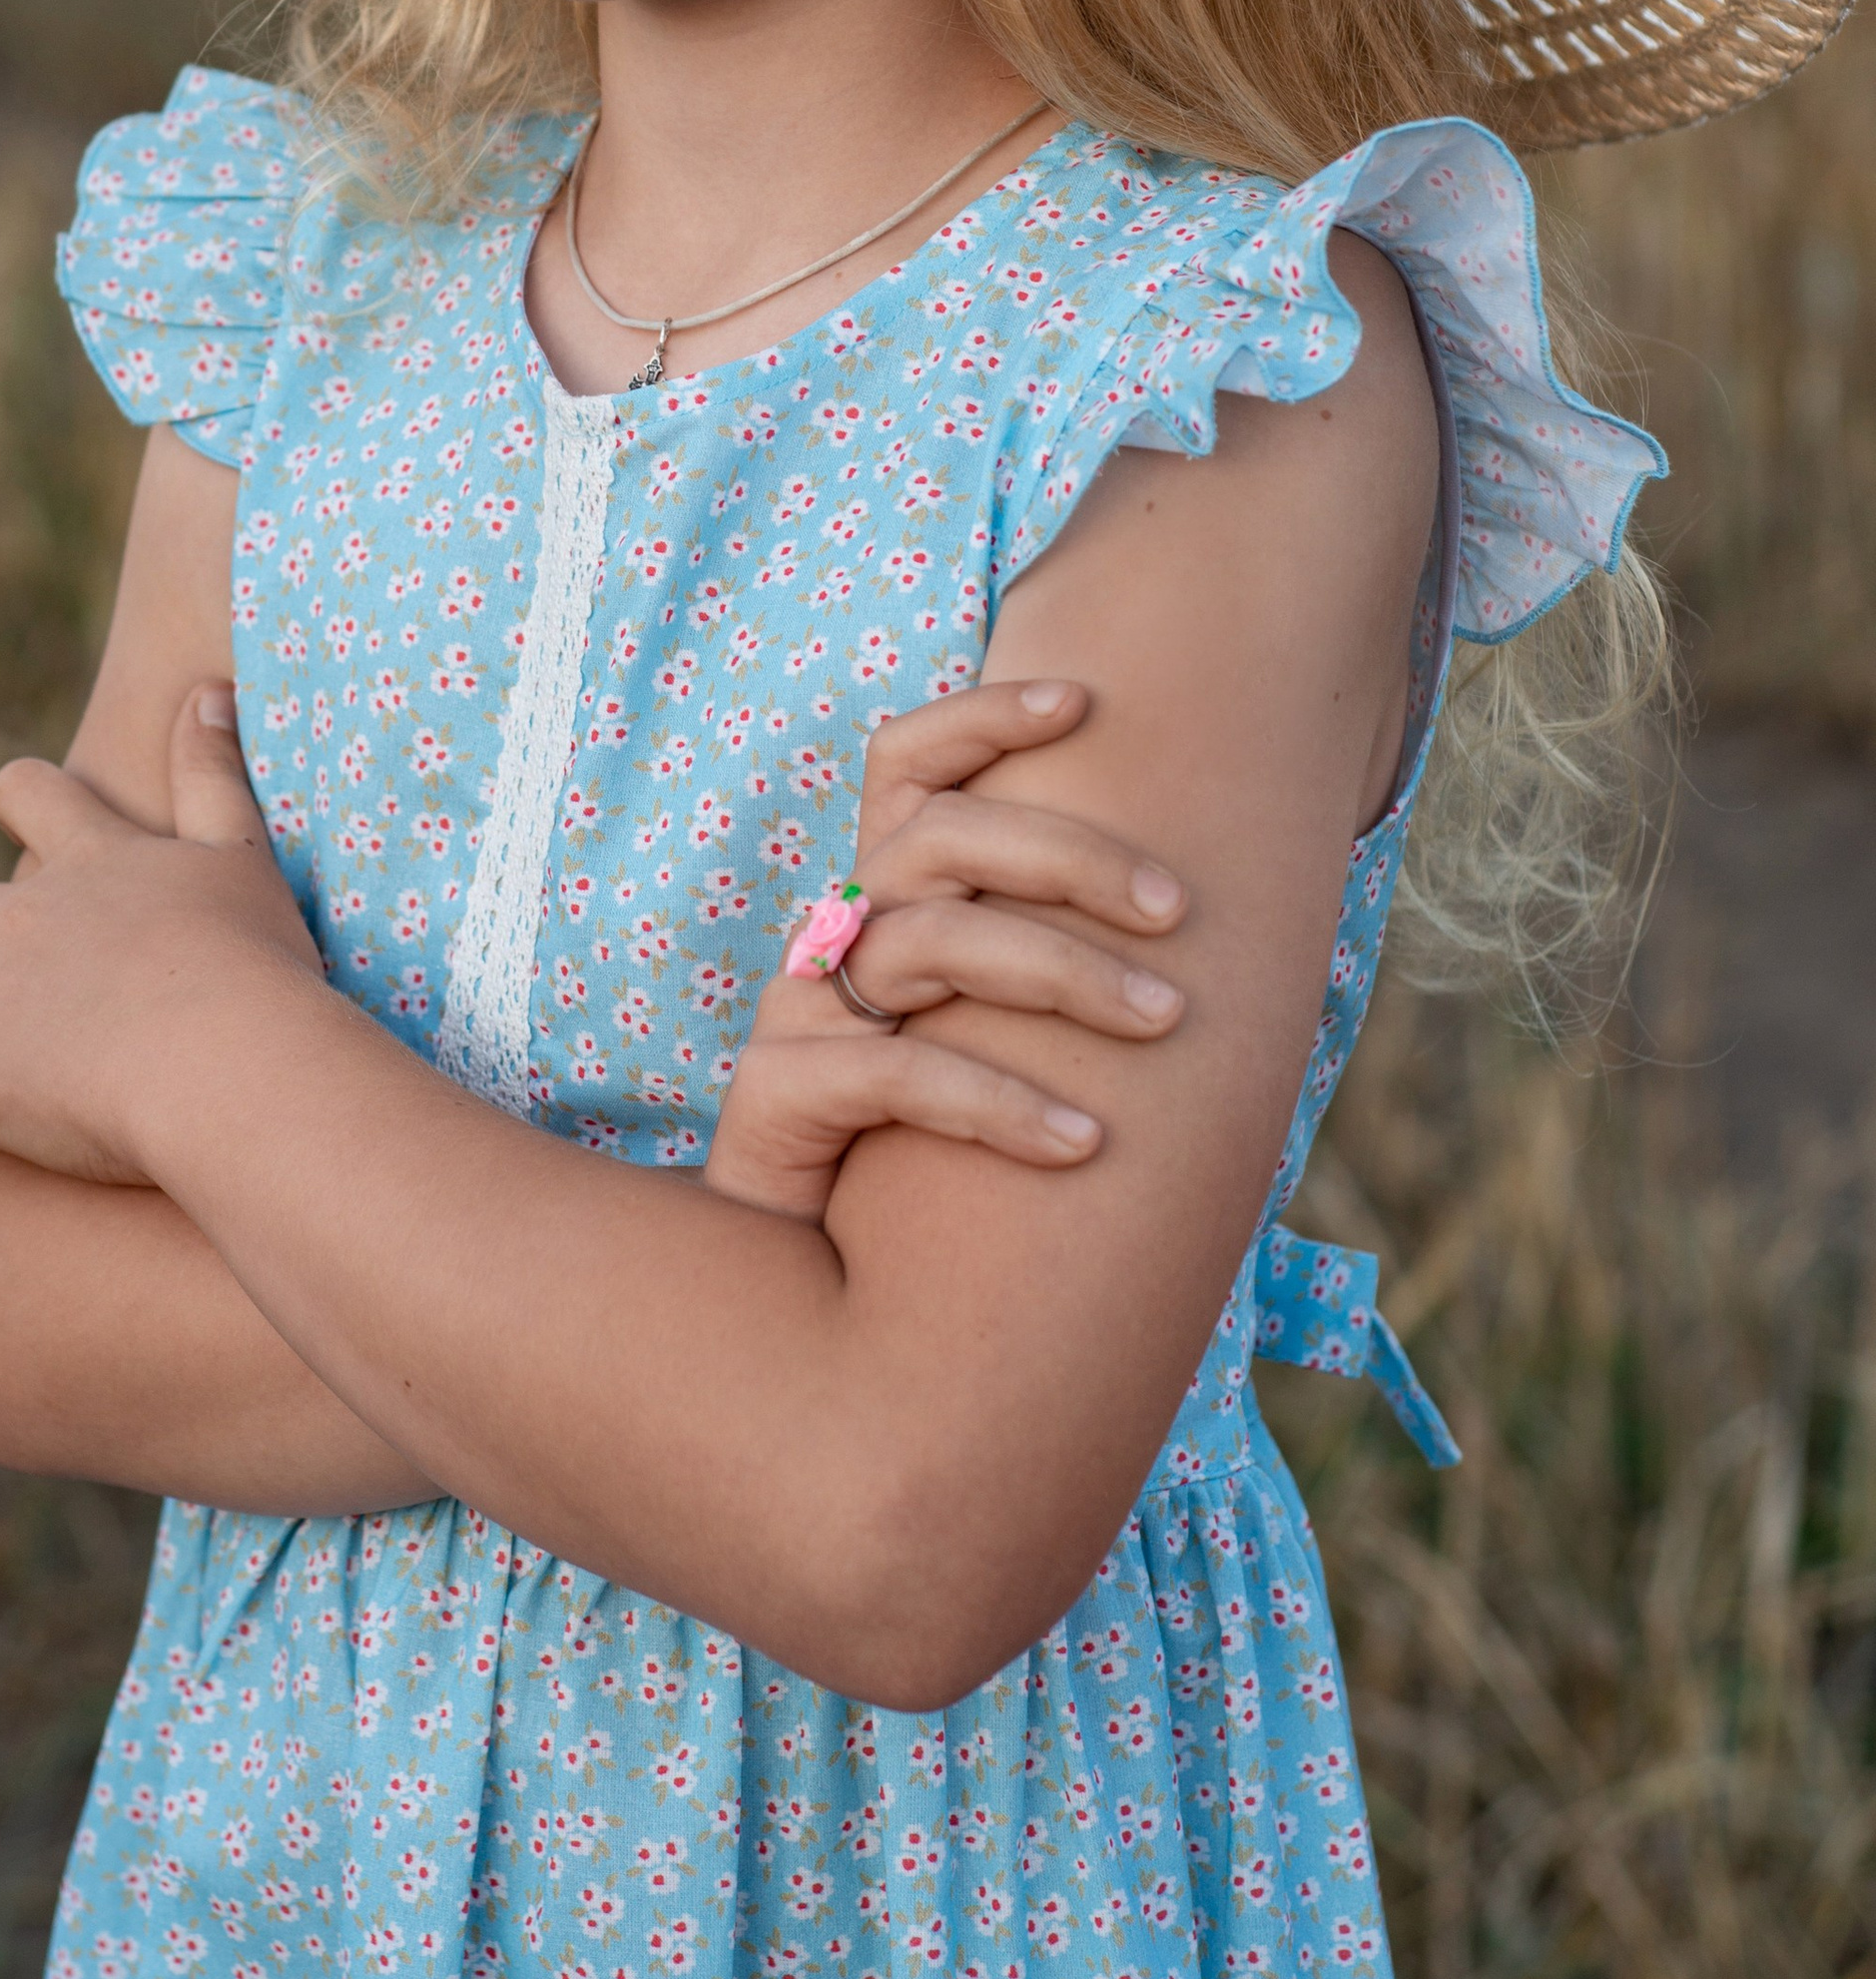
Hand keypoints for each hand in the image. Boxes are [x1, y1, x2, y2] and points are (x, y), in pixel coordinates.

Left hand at [0, 688, 317, 1199]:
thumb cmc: (255, 961)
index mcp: (90, 863)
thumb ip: (216, 772)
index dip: (20, 802)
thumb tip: (205, 689)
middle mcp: (24, 926)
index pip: (27, 794)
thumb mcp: (243, 854)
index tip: (24, 819)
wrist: (227, 1061)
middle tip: (4, 980)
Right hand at [704, 679, 1187, 1220]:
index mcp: (882, 902)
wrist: (807, 1280)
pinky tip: (1084, 1142)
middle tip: (1178, 910)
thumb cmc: (917, 1151)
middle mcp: (836, 935)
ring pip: (935, 943)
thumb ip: (1039, 974)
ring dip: (1067, 974)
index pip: (905, 764)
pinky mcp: (781, 1092)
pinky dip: (1004, 1106)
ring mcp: (801, 1009)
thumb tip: (1197, 930)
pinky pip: (904, 1077)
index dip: (980, 716)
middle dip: (1071, 855)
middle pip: (944, 839)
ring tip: (1167, 1025)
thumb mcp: (982, 1041)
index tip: (1081, 698)